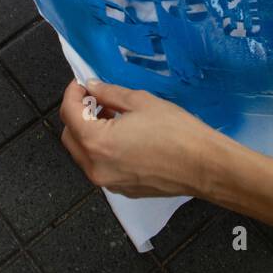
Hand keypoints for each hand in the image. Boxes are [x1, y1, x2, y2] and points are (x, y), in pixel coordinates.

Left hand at [59, 79, 221, 198]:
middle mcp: (95, 167)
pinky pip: (100, 167)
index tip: (82, 83)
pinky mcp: (121, 190)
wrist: (204, 166)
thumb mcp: (140, 102)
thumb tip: (91, 87)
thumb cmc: (176, 131)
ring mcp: (107, 182)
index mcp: (96, 142)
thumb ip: (109, 93)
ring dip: (89, 133)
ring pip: (83, 154)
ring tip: (111, 116)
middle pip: (70, 137)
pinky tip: (122, 136)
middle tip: (96, 99)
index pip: (68, 114)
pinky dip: (102, 150)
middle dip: (77, 115)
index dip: (72, 93)